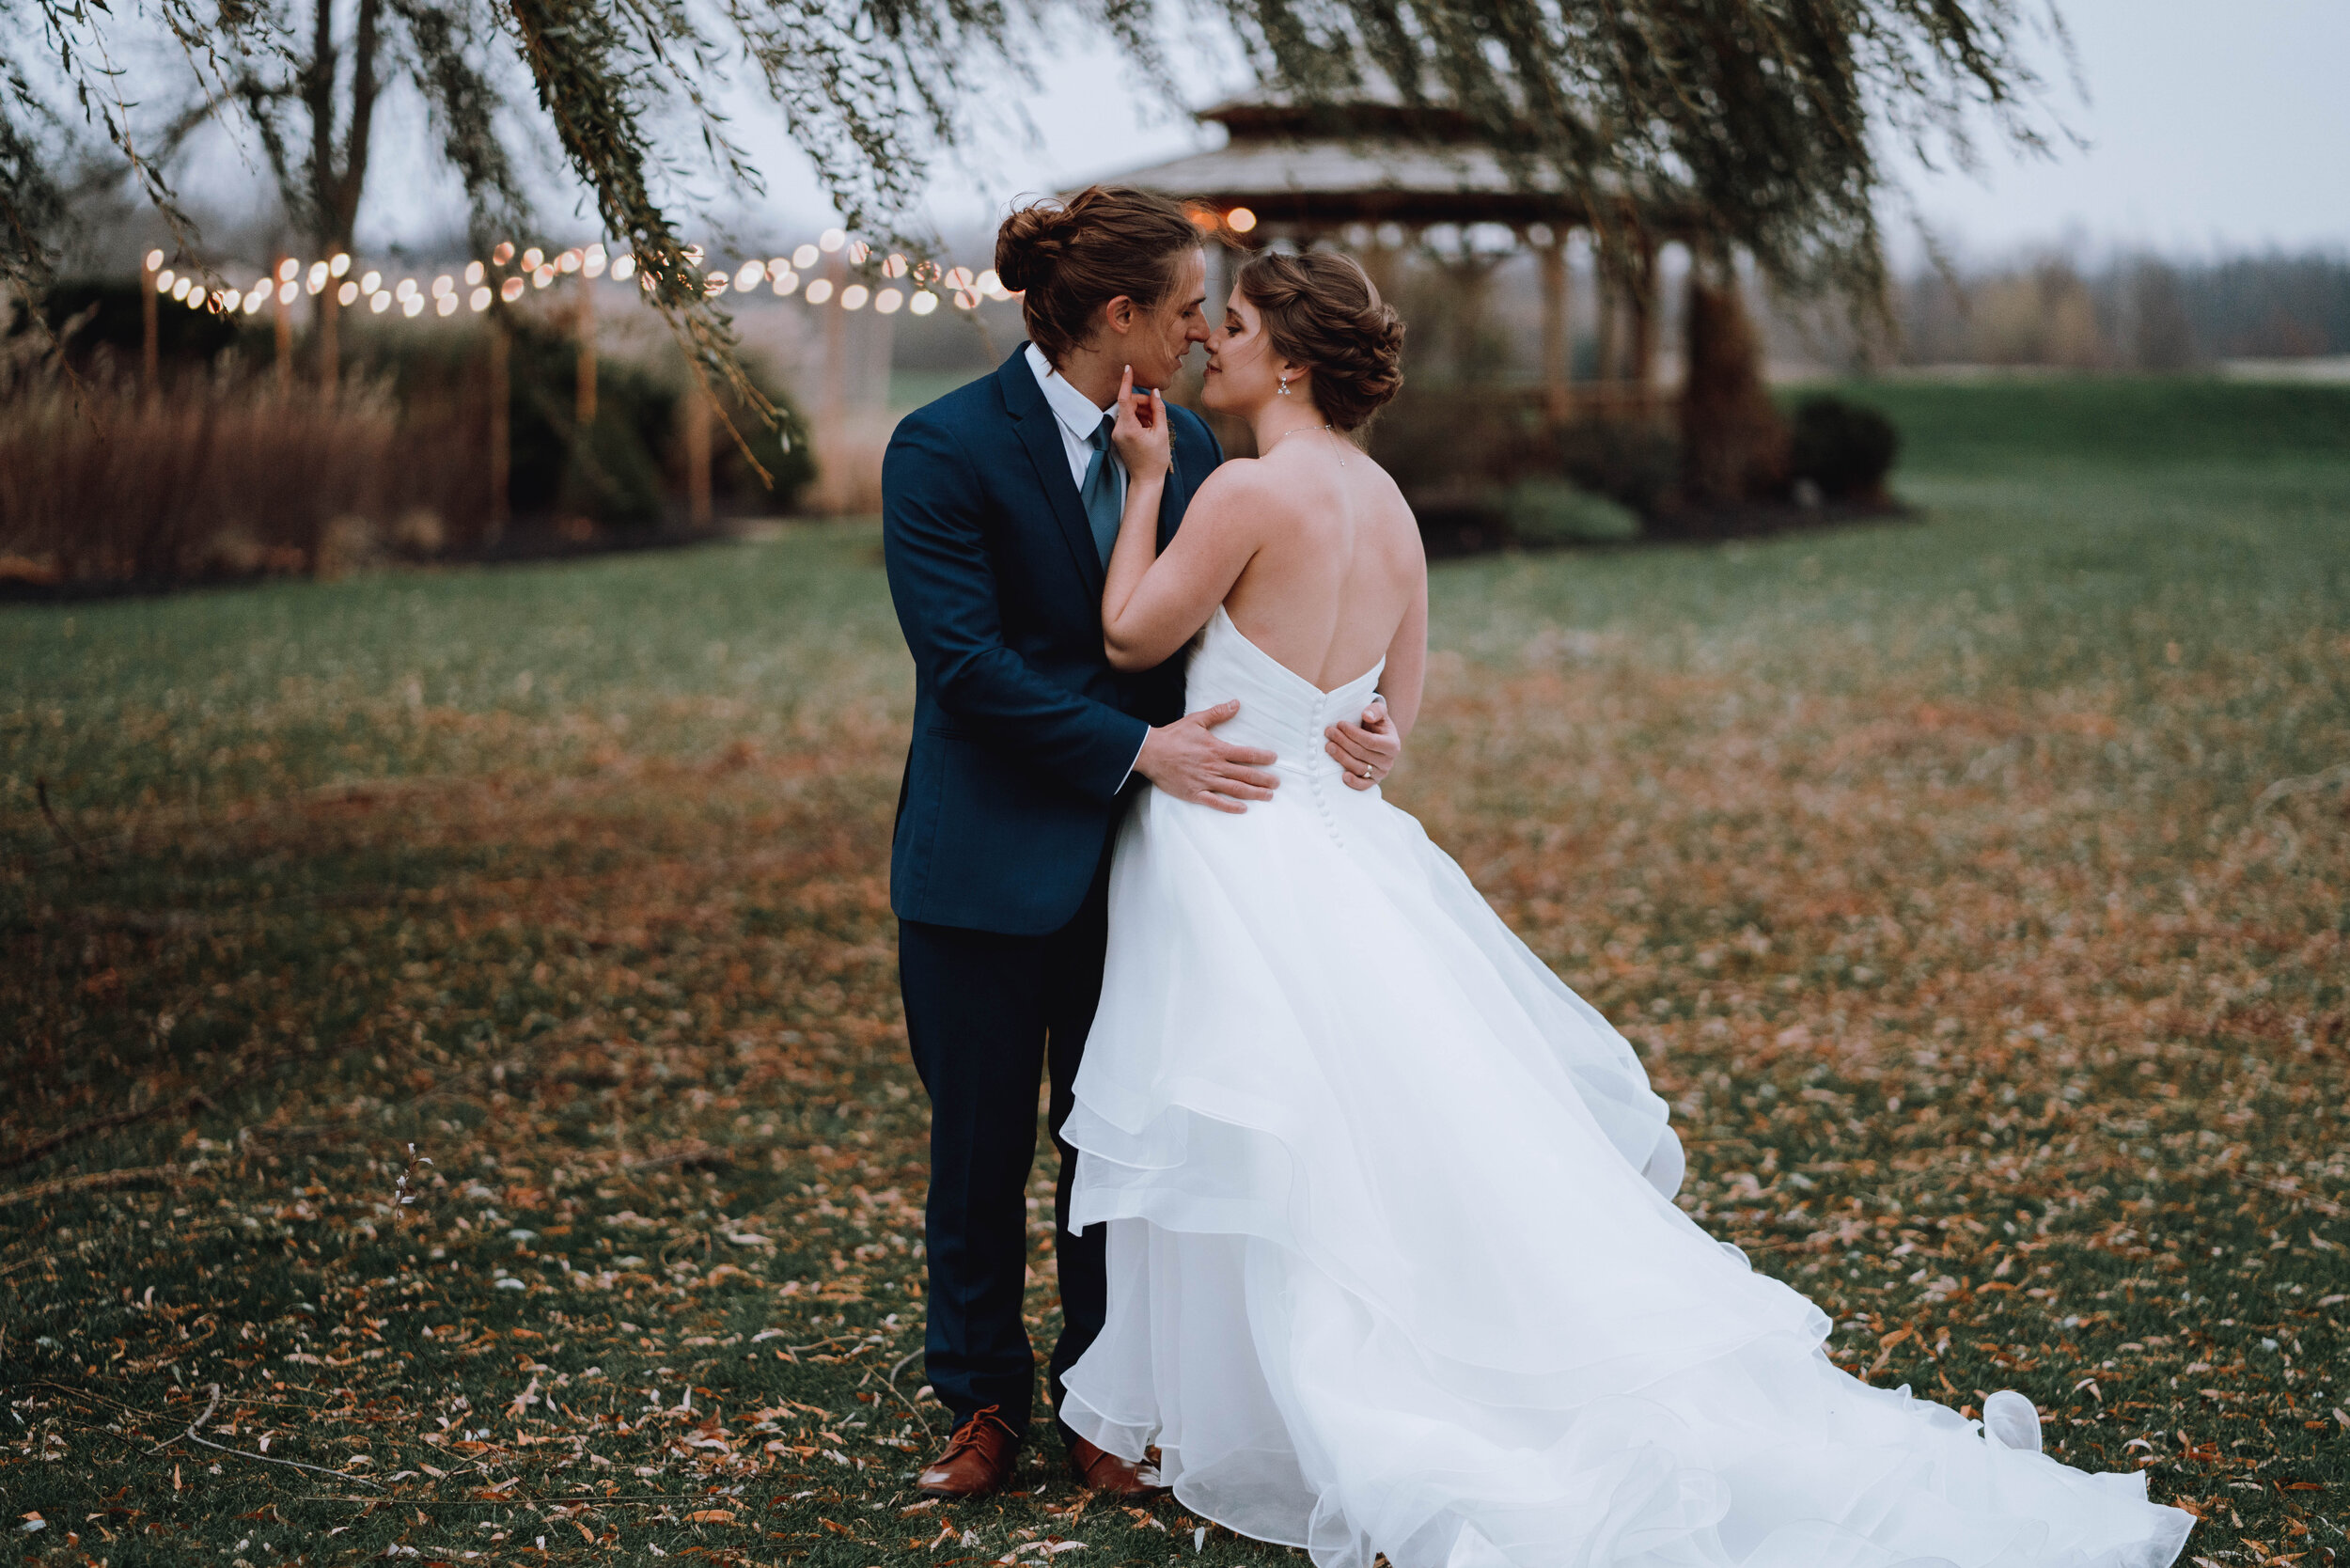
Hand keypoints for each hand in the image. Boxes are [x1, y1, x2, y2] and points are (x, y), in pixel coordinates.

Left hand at [1110, 364, 1170, 482]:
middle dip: (1144, 402)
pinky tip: (1149, 427)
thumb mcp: (1162, 432)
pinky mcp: (1119, 436)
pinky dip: (1139, 418)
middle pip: (1129, 404)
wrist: (1146, 480)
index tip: (1128, 368)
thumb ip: (1158, 410)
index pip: (1124, 399)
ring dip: (1143, 411)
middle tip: (1157, 410)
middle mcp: (1118, 430)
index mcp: (1128, 428)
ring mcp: (1117, 434)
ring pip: (1129, 411)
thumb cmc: (1156, 459)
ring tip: (1155, 423)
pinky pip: (1128, 419)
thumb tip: (1154, 392)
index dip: (1126, 382)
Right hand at [1134, 699, 1277, 813]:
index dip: (1261, 757)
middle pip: (1245, 774)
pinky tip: (1243, 809)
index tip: (1273, 759)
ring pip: (1235, 789)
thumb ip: (1218, 713)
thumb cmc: (1173, 736)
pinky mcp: (1194, 793)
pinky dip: (1230, 807)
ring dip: (1253, 793)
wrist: (1150, 752)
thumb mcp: (1196, 720)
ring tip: (1268, 796)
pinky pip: (1215, 802)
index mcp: (1216, 749)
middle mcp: (1214, 767)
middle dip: (1263, 779)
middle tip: (1277, 784)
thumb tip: (1236, 704)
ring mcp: (1205, 781)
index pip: (1245, 754)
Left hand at [1325, 695, 1400, 790]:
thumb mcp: (1379, 713)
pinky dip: (1353, 782)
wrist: (1378, 739)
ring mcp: (1380, 773)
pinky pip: (1363, 785)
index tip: (1340, 724)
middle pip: (1362, 754)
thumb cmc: (1376, 724)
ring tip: (1328, 746)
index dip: (1353, 733)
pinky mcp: (1372, 782)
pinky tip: (1343, 776)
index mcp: (1392, 744)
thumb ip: (1375, 710)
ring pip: (1359, 768)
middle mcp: (1388, 761)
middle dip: (1343, 742)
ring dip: (1342, 757)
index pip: (1370, 741)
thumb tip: (1366, 715)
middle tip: (1329, 732)